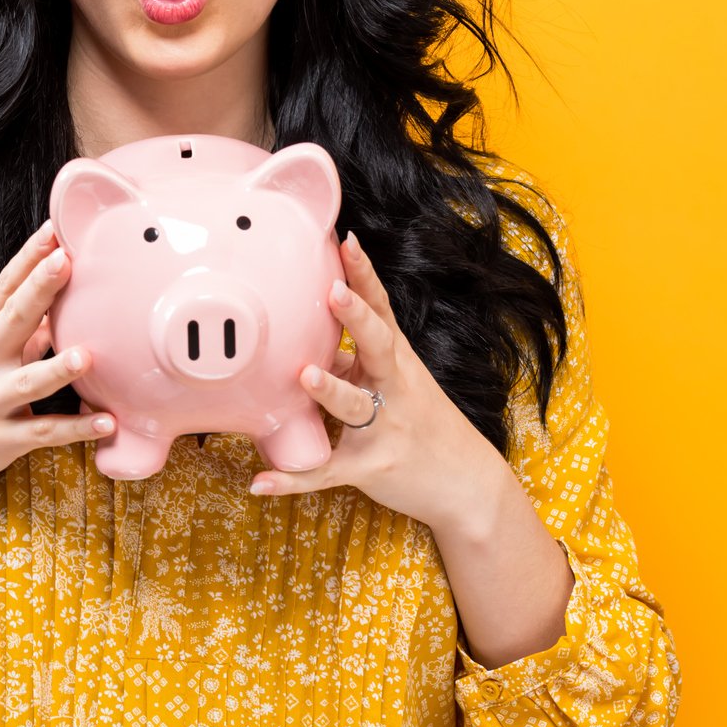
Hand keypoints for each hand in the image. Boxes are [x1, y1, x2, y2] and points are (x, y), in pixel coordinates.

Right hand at [0, 217, 115, 520]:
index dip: (29, 258)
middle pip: (13, 320)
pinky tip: (106, 422)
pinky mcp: (0, 440)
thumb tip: (58, 303)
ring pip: (28, 383)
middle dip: (40, 290)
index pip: (4, 287)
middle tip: (65, 261)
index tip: (53, 229)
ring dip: (58, 369)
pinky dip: (76, 429)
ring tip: (86, 356)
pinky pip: (43, 433)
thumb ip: (20, 330)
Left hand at [250, 230, 508, 534]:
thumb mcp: (397, 380)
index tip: (346, 242)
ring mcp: (385, 427)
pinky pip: (327, 471)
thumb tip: (310, 332)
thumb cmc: (424, 423)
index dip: (363, 276)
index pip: (381, 310)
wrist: (467, 485)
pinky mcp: (371, 467)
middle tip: (334, 291)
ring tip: (304, 376)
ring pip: (353, 406)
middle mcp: (394, 388)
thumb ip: (356, 356)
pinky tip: (259, 481)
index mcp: (396, 360)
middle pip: (378, 345)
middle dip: (357, 318)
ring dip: (330, 391)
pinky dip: (292, 479)